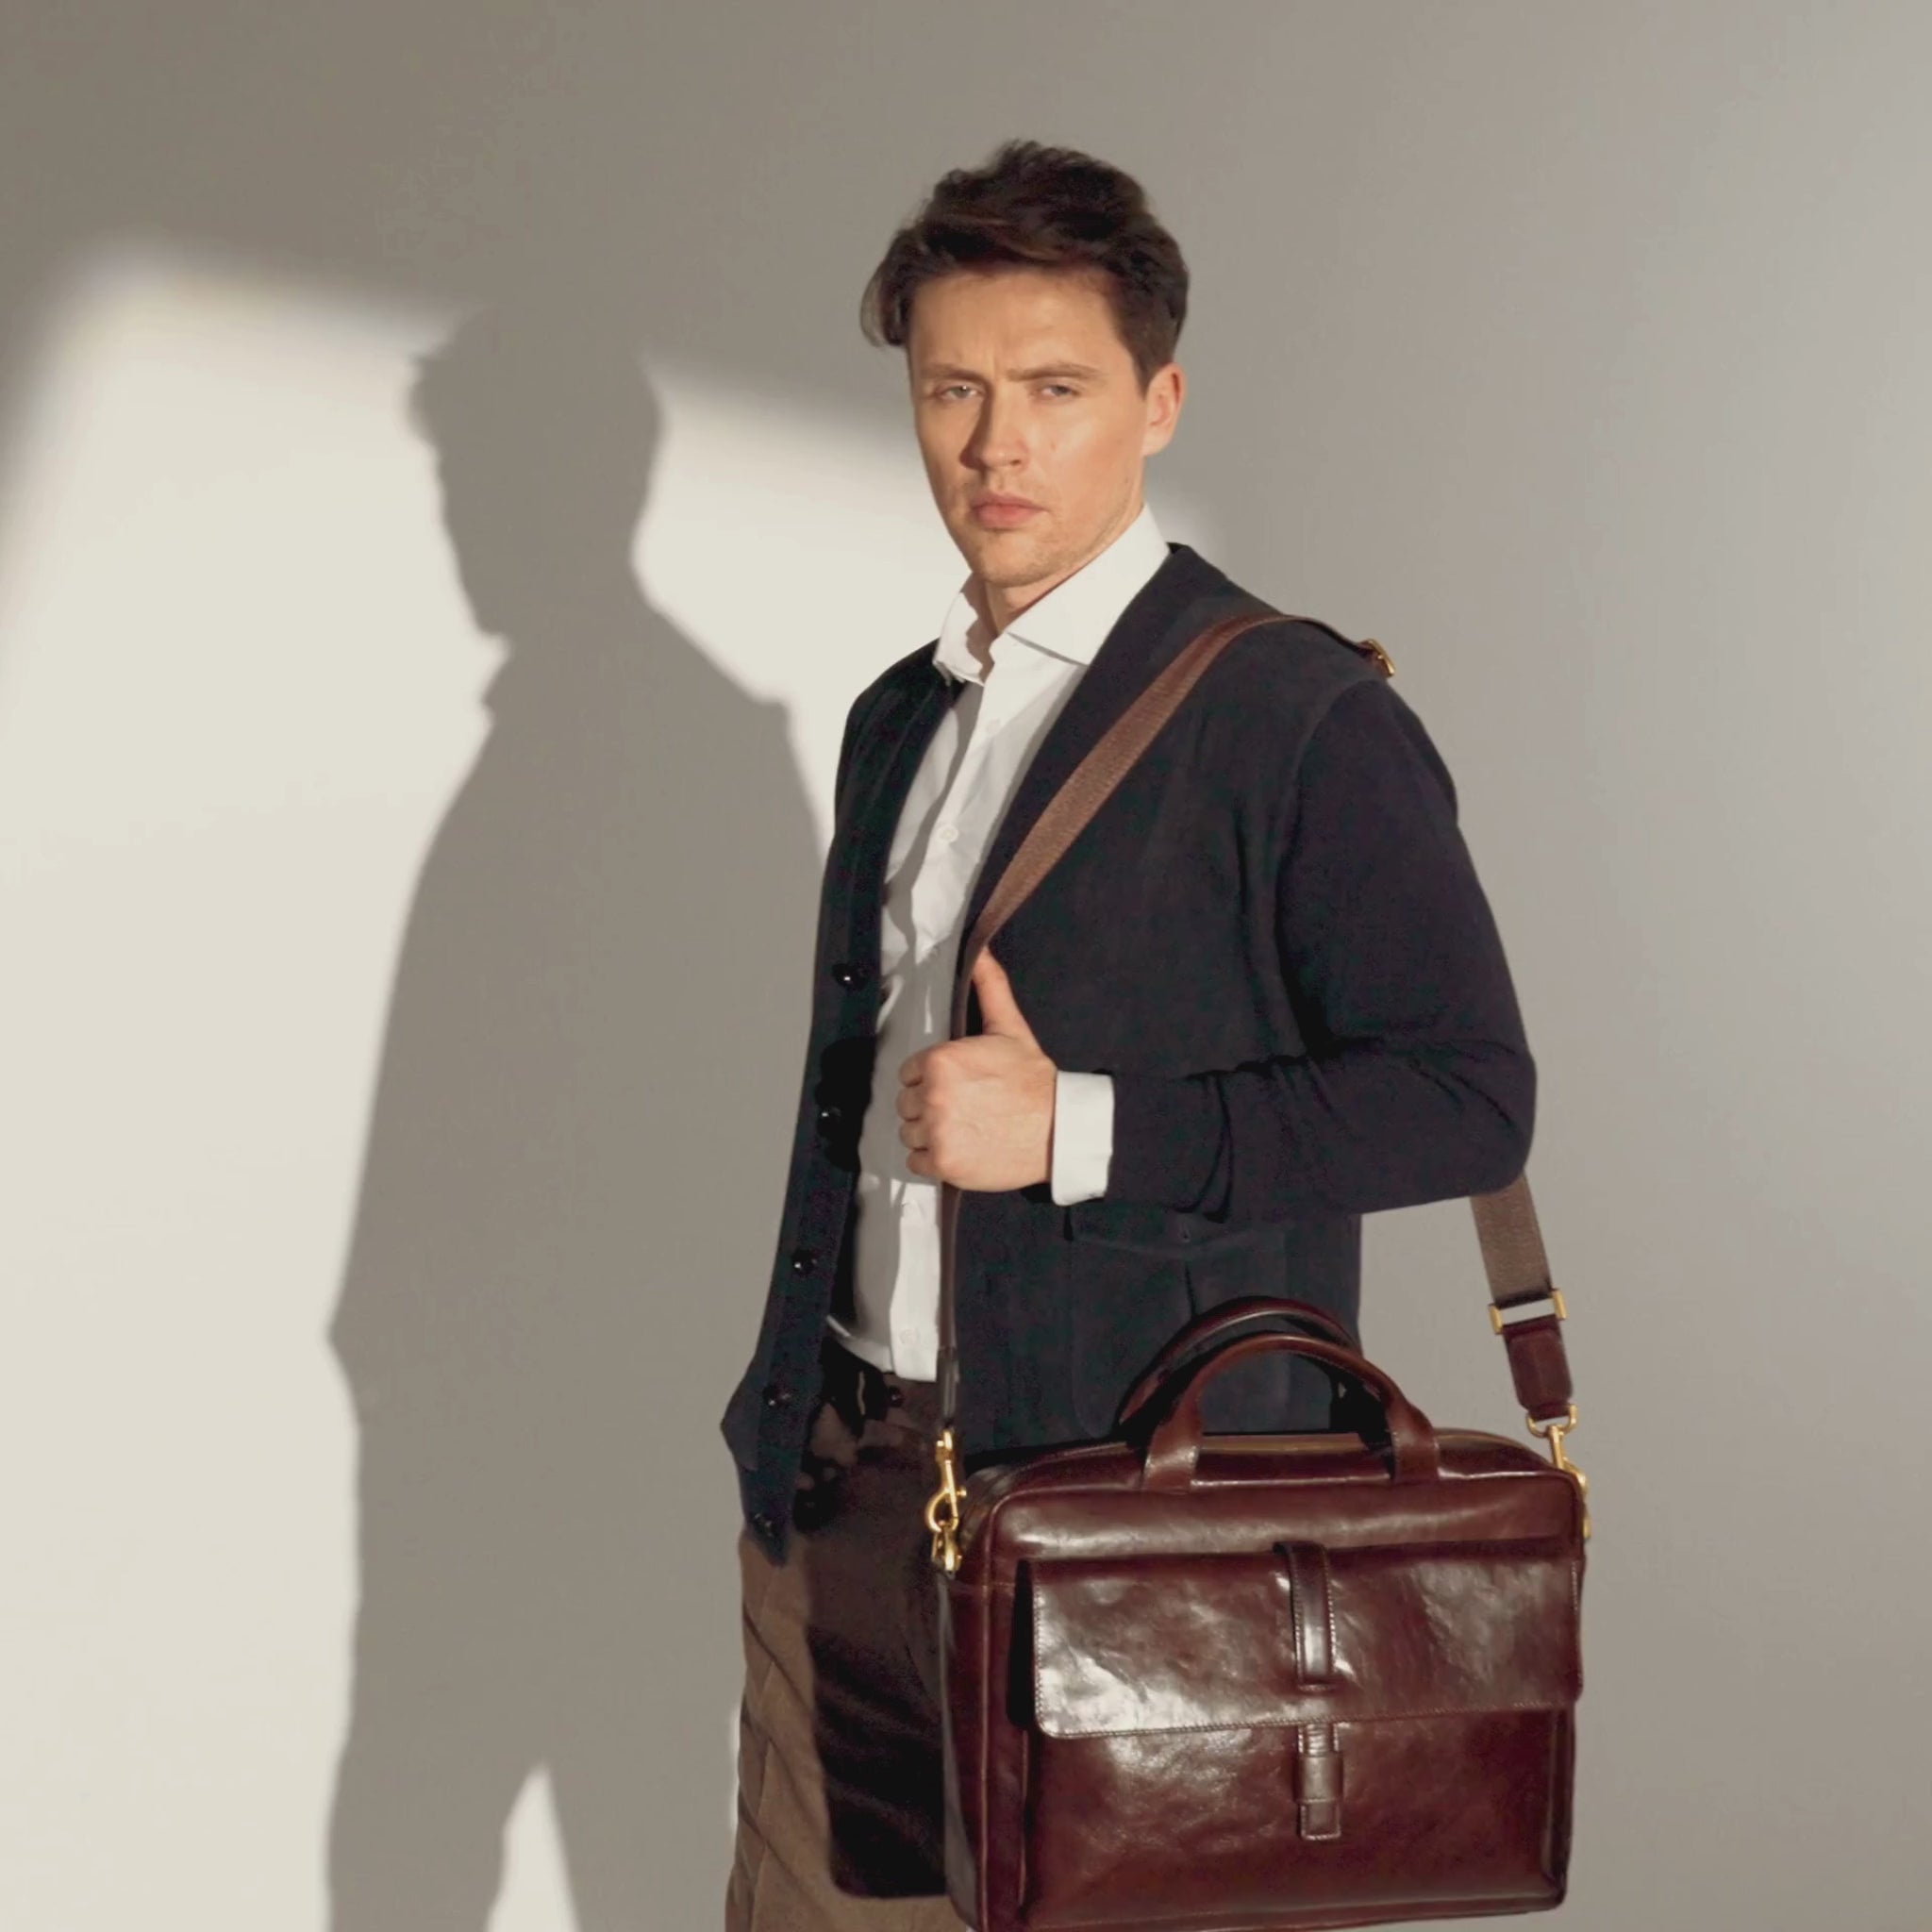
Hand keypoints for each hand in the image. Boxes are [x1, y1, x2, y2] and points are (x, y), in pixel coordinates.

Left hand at [897, 948, 1056, 1190]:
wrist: (1059, 1130)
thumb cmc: (1033, 1080)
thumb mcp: (1009, 1028)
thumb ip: (989, 987)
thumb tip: (980, 951)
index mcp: (940, 1061)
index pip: (909, 1072)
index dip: (930, 1079)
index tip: (956, 1085)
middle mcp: (932, 1097)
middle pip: (906, 1103)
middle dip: (928, 1106)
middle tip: (962, 1108)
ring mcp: (937, 1133)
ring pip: (908, 1133)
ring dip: (928, 1134)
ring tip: (961, 1129)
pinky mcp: (943, 1165)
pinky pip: (915, 1163)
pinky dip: (932, 1160)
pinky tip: (958, 1149)